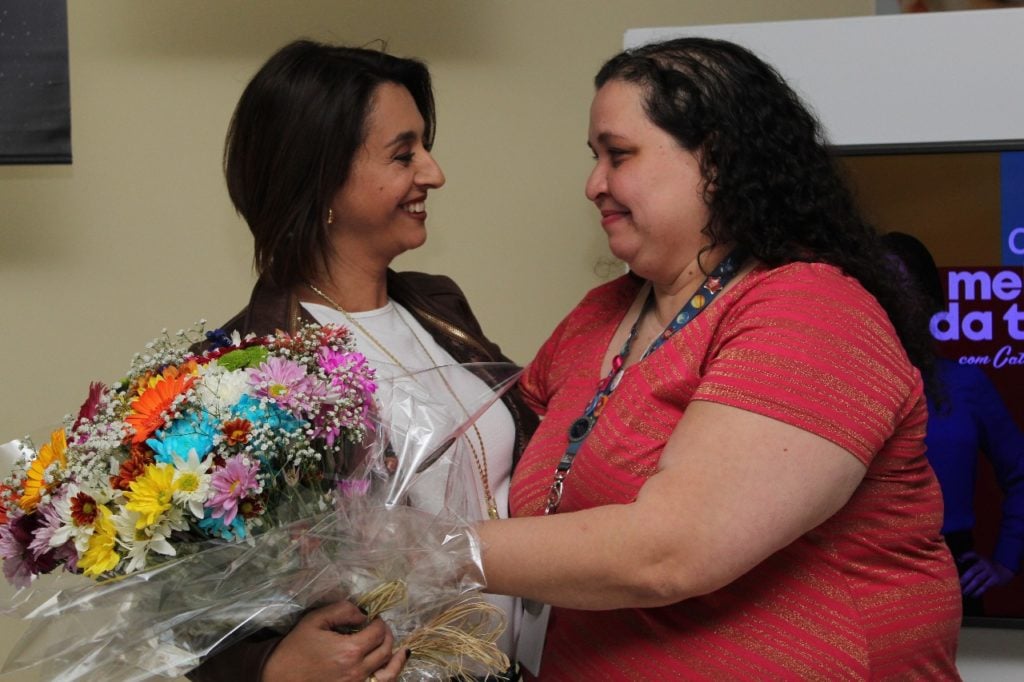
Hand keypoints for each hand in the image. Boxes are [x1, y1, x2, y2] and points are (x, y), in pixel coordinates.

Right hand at [261, 601, 408, 681]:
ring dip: (396, 657)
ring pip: (389, 671)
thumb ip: (343, 611)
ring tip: (400, 649)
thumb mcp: (315, 621)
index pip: (378, 632)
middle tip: (378, 628)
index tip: (372, 618)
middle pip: (386, 649)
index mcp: (349, 650)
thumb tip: (364, 613)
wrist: (279, 677)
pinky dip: (391, 674)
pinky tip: (394, 666)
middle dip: (386, 635)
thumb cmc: (296, 648)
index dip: (378, 621)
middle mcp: (357, 670)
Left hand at [959, 551, 1015, 597]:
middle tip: (956, 585)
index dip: (965, 556)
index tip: (958, 561)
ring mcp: (990, 572)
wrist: (1005, 569)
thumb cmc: (988, 565)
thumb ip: (969, 558)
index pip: (972, 555)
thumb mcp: (980, 559)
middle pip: (972, 571)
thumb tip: (958, 561)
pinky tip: (973, 595)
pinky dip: (978, 591)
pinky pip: (985, 586)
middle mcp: (985, 564)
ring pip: (978, 580)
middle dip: (964, 578)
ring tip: (963, 592)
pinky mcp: (995, 579)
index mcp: (980, 558)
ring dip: (969, 587)